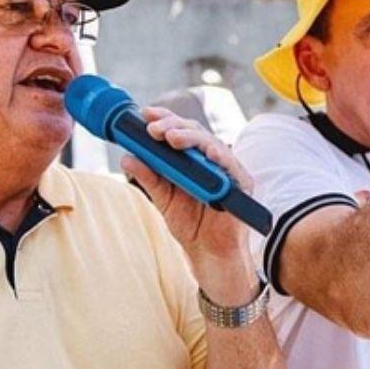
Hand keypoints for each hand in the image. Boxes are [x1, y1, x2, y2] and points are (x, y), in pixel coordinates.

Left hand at [121, 107, 254, 268]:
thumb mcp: (163, 199)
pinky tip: (208, 153)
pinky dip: (220, 157)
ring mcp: (228, 170)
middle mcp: (211, 159)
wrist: (210, 254)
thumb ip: (149, 177)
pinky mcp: (242, 183)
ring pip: (211, 143)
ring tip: (172, 138)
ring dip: (191, 138)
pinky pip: (232, 165)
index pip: (179, 131)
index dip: (164, 119)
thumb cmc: (191, 225)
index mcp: (192, 159)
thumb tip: (127, 157)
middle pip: (194, 132)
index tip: (145, 114)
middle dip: (173, 125)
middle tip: (154, 128)